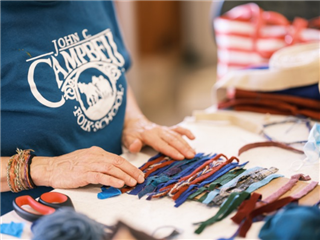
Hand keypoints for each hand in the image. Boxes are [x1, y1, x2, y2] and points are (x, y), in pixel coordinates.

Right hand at [30, 146, 144, 188]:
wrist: (51, 168)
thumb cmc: (69, 166)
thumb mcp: (87, 159)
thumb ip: (100, 162)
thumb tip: (115, 171)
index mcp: (97, 152)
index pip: (117, 158)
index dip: (129, 166)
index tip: (138, 173)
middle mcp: (95, 156)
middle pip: (117, 162)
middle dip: (131, 170)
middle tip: (140, 178)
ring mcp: (89, 164)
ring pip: (111, 168)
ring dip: (124, 176)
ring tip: (132, 182)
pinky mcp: (83, 173)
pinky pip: (100, 176)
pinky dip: (111, 180)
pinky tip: (119, 184)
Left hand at [122, 118, 195, 159]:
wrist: (133, 123)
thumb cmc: (131, 134)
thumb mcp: (126, 139)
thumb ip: (132, 144)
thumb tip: (136, 145)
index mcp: (148, 135)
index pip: (161, 144)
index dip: (171, 150)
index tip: (180, 157)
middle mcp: (158, 131)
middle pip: (172, 139)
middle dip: (182, 148)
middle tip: (191, 156)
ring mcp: (163, 129)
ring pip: (176, 135)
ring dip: (185, 144)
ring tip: (193, 152)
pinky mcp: (167, 129)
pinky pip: (177, 129)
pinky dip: (185, 132)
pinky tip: (192, 138)